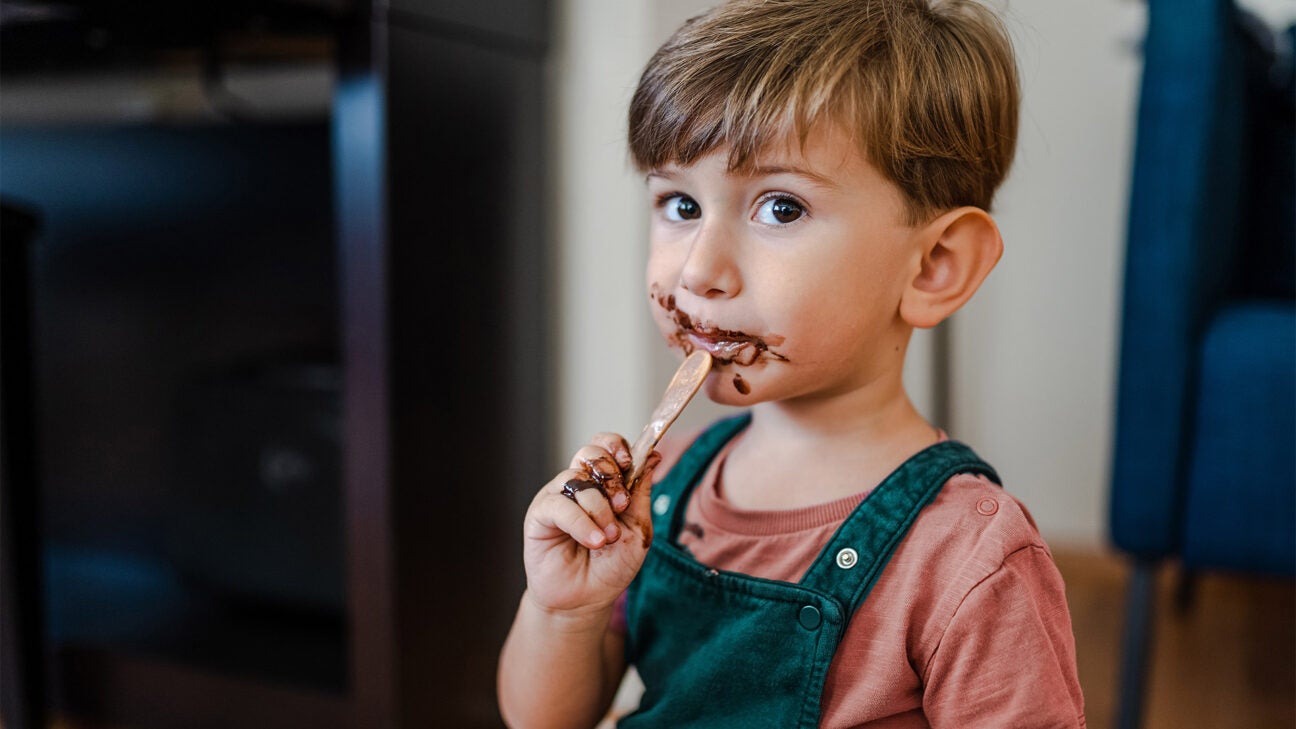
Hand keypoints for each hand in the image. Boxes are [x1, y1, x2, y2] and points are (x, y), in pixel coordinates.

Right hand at [521, 432, 661, 616]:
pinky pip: (559, 505)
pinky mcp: (539, 515)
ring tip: (608, 537)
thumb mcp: (638, 529)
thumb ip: (642, 493)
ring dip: (599, 508)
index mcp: (603, 484)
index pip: (606, 445)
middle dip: (611, 475)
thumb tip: (654, 455)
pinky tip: (595, 541)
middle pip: (590, 452)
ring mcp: (558, 497)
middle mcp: (579, 485)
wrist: (586, 600)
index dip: (617, 446)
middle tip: (621, 505)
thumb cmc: (611, 566)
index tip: (630, 462)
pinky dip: (581, 522)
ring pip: (577, 479)